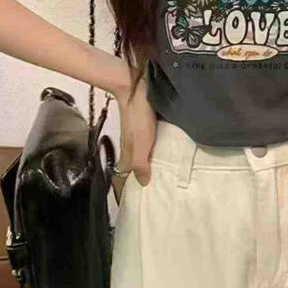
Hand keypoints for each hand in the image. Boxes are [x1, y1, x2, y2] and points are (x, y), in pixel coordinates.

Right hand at [112, 76, 156, 201]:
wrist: (135, 89)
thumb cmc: (138, 117)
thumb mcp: (142, 143)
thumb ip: (141, 163)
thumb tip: (143, 184)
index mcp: (127, 152)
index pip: (124, 174)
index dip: (128, 186)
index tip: (137, 198)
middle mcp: (129, 145)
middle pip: (132, 165)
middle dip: (139, 176)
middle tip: (153, 187)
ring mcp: (135, 134)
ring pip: (139, 153)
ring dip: (147, 162)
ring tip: (161, 172)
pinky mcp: (142, 124)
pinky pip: (146, 142)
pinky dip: (153, 149)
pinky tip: (163, 150)